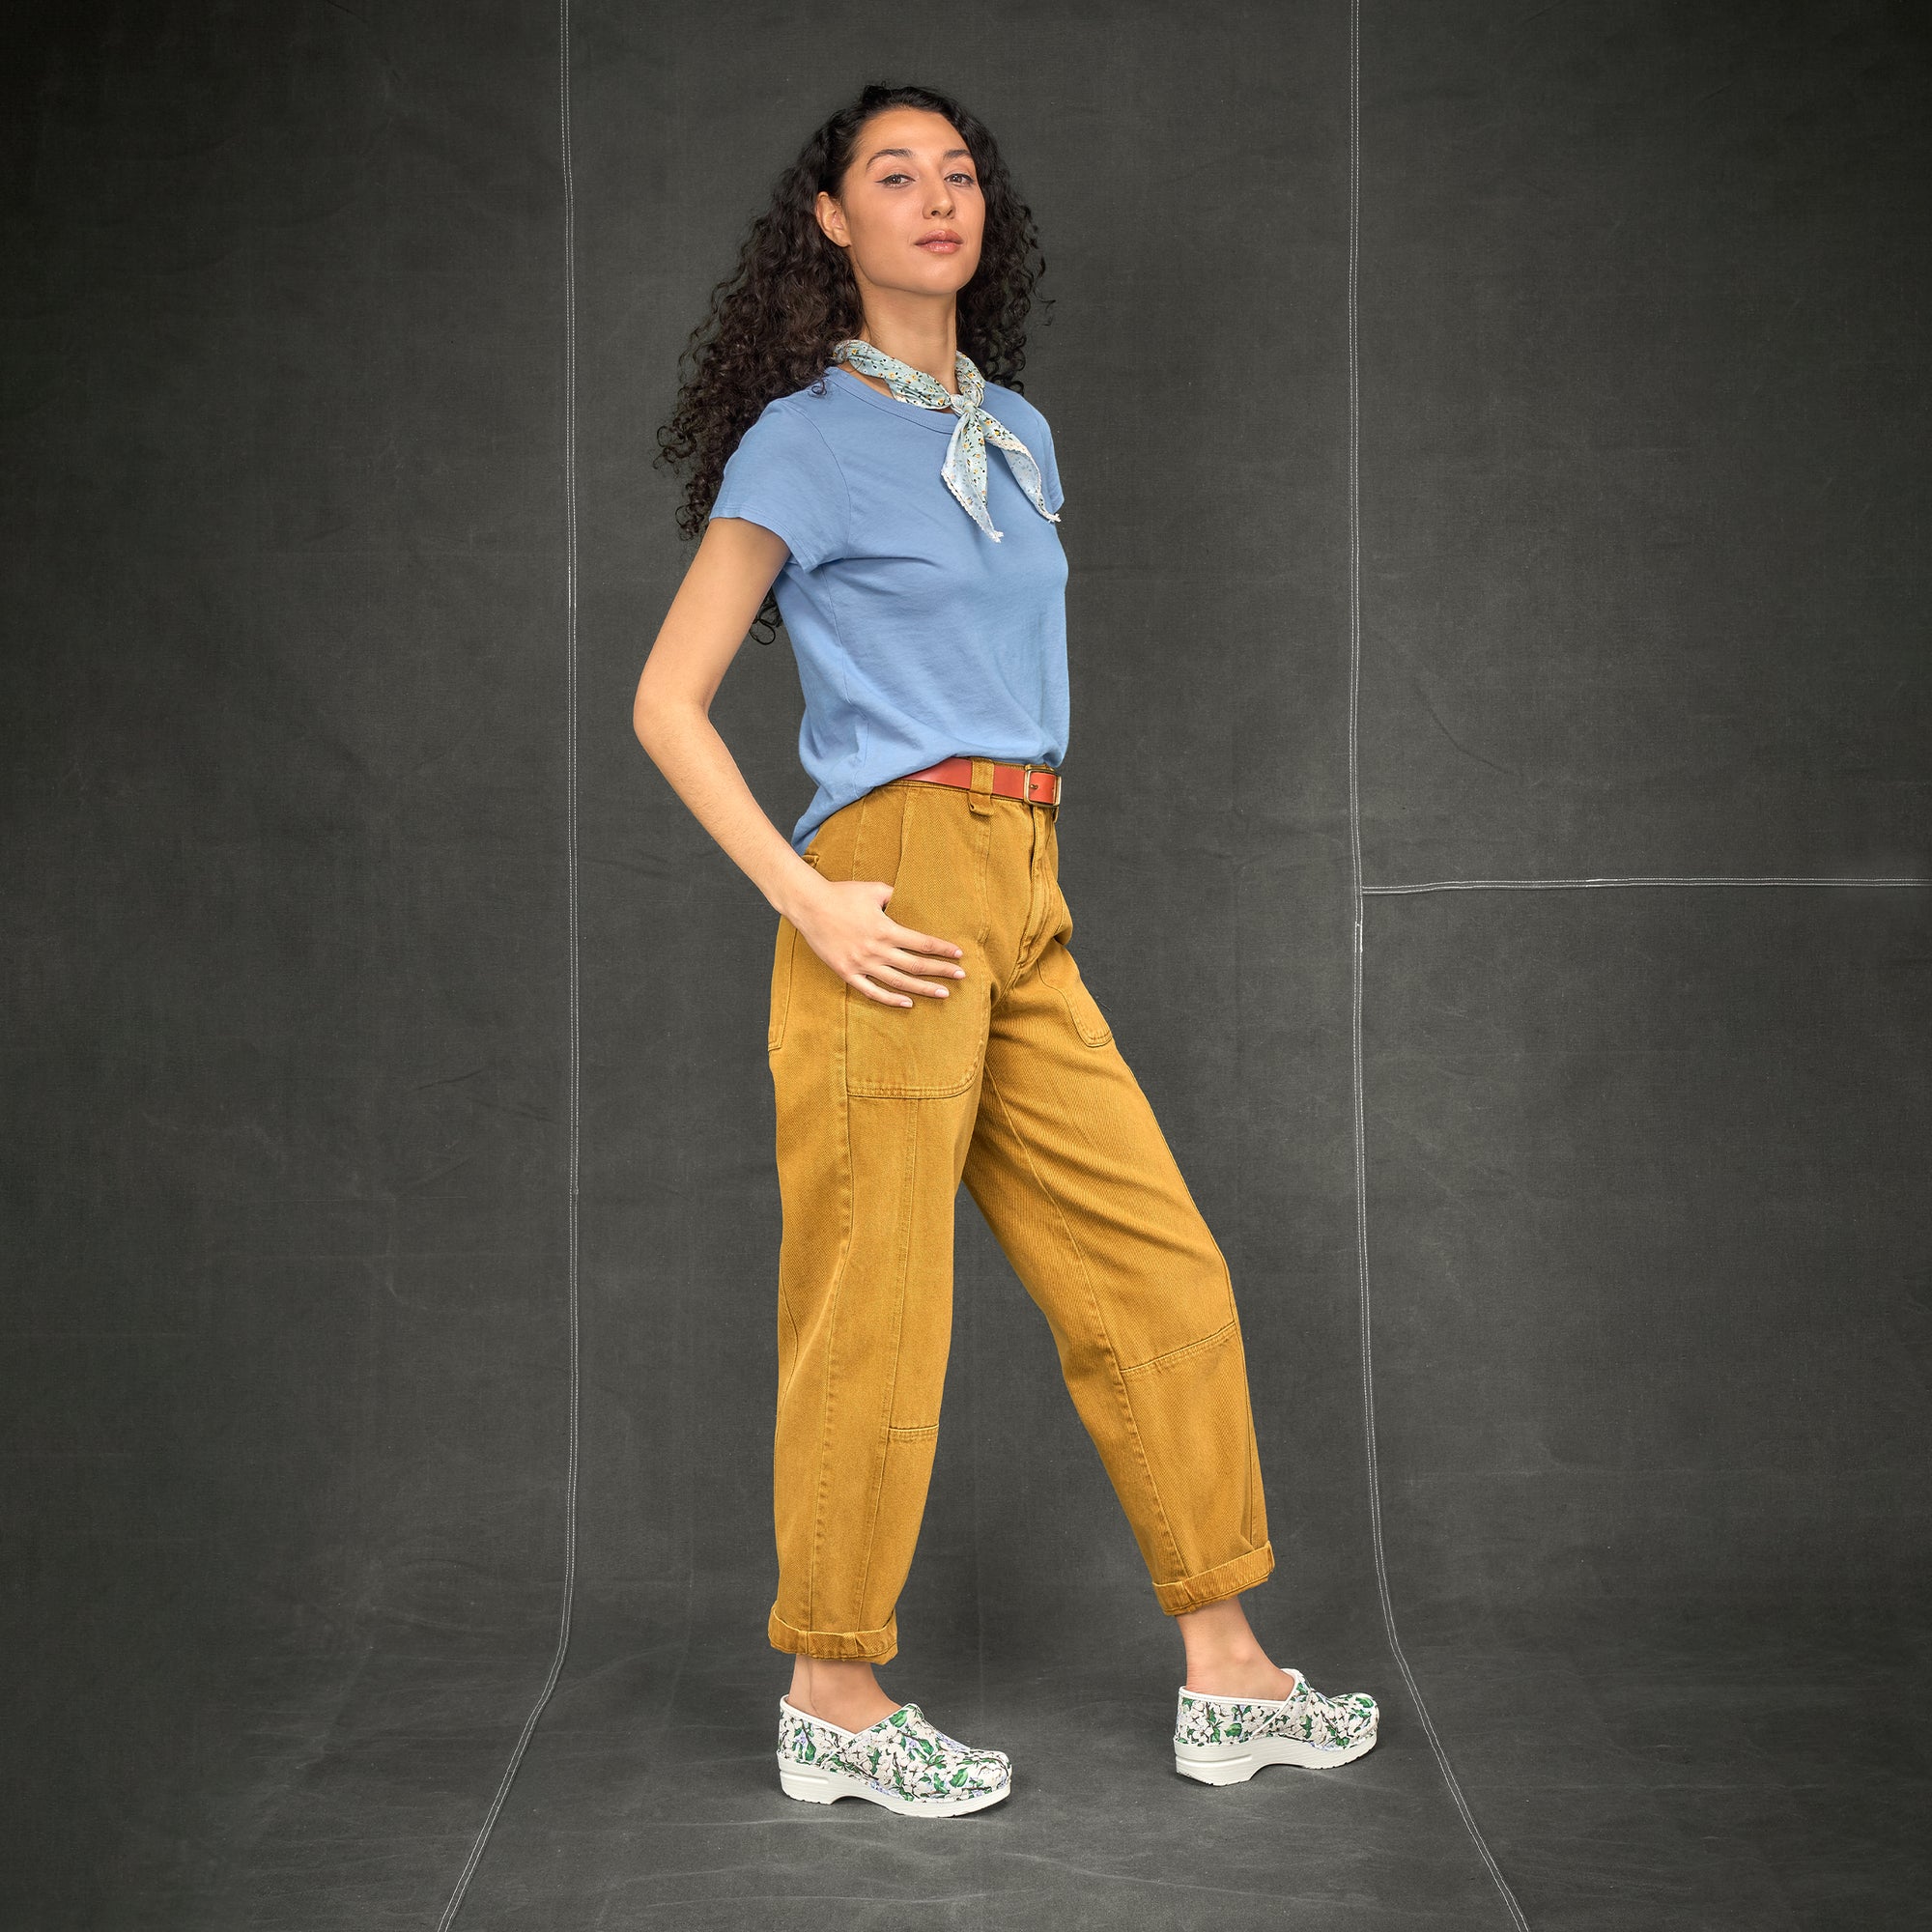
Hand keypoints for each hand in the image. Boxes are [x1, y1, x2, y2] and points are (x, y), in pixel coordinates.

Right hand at [789, 875, 966, 1008]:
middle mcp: (876, 950)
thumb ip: (896, 895)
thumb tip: (912, 898)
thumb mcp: (874, 889)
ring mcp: (861, 964)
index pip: (922, 943)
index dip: (942, 949)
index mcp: (885, 929)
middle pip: (915, 966)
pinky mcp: (846, 972)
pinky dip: (890, 1000)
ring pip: (898, 982)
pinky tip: (908, 1003)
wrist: (809, 905)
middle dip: (941, 971)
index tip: (959, 954)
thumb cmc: (842, 893)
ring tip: (943, 993)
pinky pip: (871, 991)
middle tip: (961, 976)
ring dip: (923, 989)